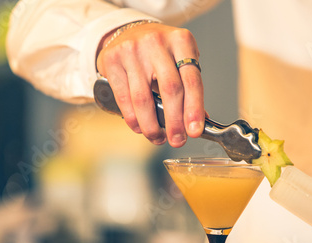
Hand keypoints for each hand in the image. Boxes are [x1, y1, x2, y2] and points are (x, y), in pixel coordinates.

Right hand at [96, 22, 204, 146]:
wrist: (128, 32)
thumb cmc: (160, 52)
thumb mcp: (180, 60)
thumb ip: (189, 88)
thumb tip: (200, 121)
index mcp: (181, 41)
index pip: (192, 80)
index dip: (194, 109)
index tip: (194, 131)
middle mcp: (157, 42)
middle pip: (170, 90)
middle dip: (174, 122)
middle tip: (177, 141)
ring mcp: (132, 50)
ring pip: (143, 99)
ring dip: (152, 126)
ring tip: (159, 138)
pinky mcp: (112, 60)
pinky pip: (124, 99)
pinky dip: (133, 119)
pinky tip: (140, 127)